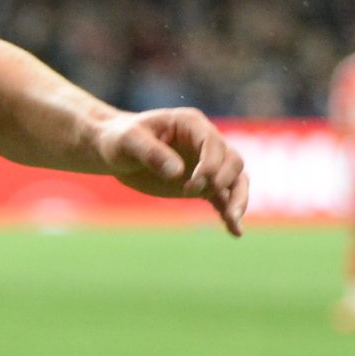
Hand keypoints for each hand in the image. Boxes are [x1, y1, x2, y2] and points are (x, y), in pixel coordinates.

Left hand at [94, 107, 250, 235]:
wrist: (116, 152)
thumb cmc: (120, 140)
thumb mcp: (128, 141)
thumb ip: (151, 153)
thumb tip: (177, 172)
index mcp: (190, 123)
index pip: (213, 142)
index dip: (209, 164)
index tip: (193, 183)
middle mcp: (205, 142)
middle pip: (232, 161)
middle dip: (223, 180)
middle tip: (192, 192)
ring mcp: (206, 164)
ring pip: (236, 179)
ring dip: (238, 199)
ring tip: (233, 221)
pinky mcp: (202, 185)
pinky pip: (223, 198)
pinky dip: (230, 213)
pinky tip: (235, 232)